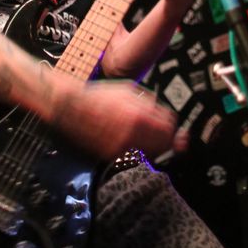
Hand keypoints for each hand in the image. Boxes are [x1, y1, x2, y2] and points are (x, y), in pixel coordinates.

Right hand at [51, 73, 176, 160]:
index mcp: (139, 115)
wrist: (72, 109)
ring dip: (154, 147)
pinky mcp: (111, 155)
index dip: (173, 128)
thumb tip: (163, 114)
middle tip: (166, 137)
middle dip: (167, 140)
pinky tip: (132, 142)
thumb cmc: (100, 96)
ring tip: (149, 139)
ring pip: (150, 153)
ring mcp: (122, 146)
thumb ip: (149, 102)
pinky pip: (132, 156)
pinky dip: (136, 151)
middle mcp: (133, 134)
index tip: (174, 129)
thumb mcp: (128, 91)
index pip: (169, 128)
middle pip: (163, 145)